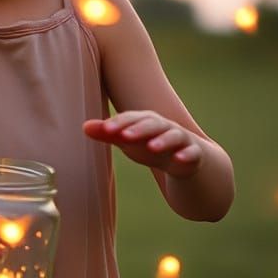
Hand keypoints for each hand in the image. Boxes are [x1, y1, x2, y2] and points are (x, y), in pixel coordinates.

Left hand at [84, 110, 203, 177]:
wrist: (181, 158)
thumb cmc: (148, 144)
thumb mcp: (128, 140)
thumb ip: (108, 133)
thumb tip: (84, 126)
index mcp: (145, 121)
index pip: (131, 119)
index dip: (119, 123)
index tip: (106, 129)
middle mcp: (163, 126)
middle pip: (152, 124)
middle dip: (139, 129)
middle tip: (124, 136)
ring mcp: (180, 139)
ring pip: (173, 136)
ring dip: (163, 140)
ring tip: (152, 147)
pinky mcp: (193, 153)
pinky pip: (192, 152)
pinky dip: (187, 154)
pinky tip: (180, 159)